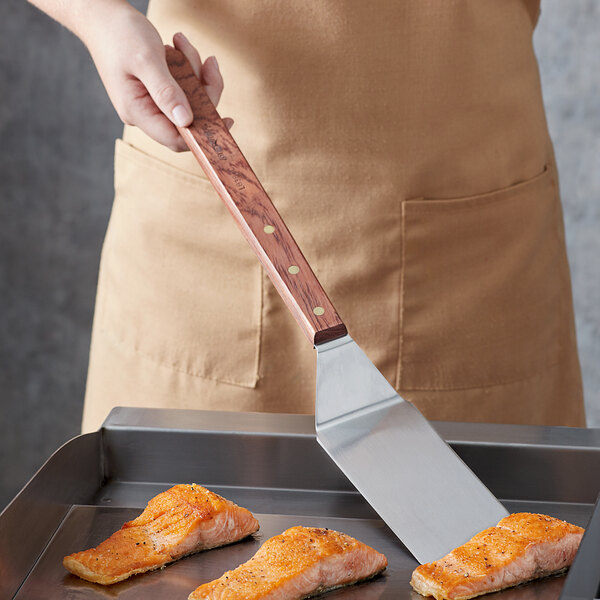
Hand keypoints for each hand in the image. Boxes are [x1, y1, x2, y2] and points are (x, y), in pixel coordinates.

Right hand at [80, 3, 230, 151]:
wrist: (100, 15)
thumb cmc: (118, 33)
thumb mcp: (146, 60)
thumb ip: (166, 92)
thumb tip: (187, 121)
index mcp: (137, 112)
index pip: (176, 139)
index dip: (203, 135)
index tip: (228, 120)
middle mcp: (144, 113)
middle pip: (188, 119)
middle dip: (203, 91)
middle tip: (207, 62)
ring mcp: (150, 102)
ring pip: (188, 100)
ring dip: (195, 72)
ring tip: (181, 43)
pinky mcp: (156, 90)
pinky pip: (182, 86)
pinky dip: (187, 67)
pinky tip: (178, 46)